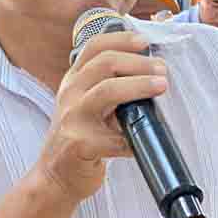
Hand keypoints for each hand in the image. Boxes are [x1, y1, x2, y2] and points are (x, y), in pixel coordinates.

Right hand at [32, 31, 167, 203]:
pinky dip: (133, 139)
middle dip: (139, 63)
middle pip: (105, 64)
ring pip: (107, 91)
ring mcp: (72, 119)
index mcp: (74, 81)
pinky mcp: (78, 146)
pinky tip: (143, 142)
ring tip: (161, 86)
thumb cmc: (80, 139)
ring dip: (139, 86)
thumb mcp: (87, 105)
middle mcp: (70, 95)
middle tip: (162, 71)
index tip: (145, 42)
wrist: (55, 177)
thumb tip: (153, 74)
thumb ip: (111, 87)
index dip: (121, 40)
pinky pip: (114, 138)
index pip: (95, 48)